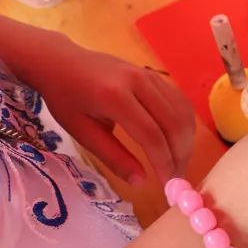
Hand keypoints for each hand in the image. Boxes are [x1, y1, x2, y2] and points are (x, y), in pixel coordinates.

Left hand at [16, 33, 194, 184]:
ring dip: (186, 142)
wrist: (61, 62)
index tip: (167, 186)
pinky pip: (180, 102)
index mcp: (115, 96)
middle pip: (174, 123)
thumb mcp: (82, 132)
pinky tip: (179, 142)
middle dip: (180, 155)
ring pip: (182, 113)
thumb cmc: (66, 99)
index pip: (151, 134)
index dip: (163, 162)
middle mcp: (138, 82)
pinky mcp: (155, 76)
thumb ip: (113, 157)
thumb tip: (141, 182)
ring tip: (179, 164)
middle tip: (176, 180)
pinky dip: (185, 126)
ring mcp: (150, 75)